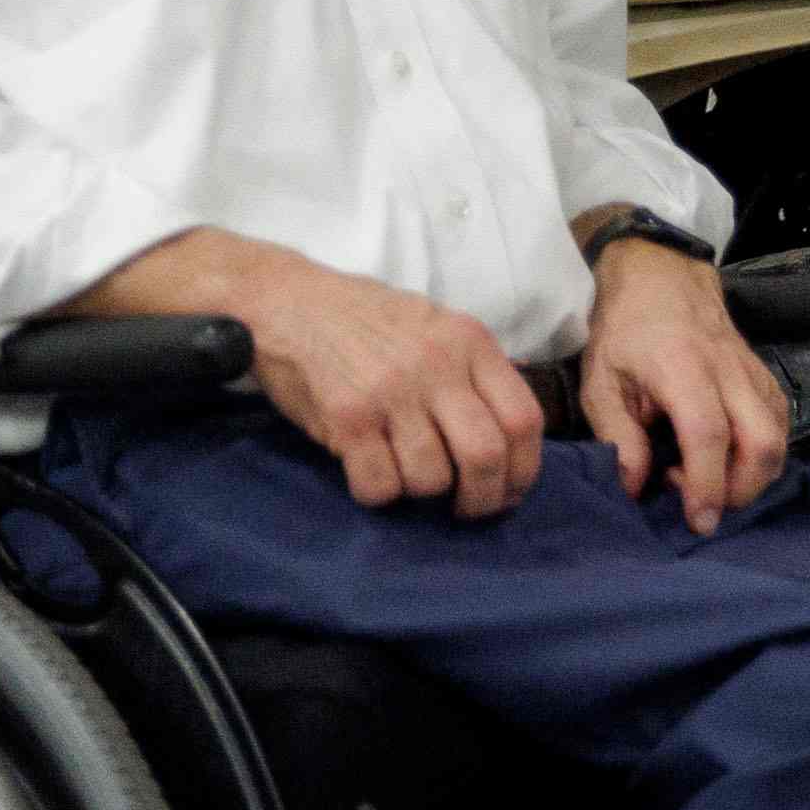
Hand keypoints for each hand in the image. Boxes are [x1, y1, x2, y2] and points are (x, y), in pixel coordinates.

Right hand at [231, 249, 552, 518]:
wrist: (285, 300)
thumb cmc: (362, 319)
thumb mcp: (434, 325)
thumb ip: (472, 371)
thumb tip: (509, 436)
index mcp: (468, 340)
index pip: (523, 418)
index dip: (524, 469)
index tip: (510, 490)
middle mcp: (435, 364)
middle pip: (485, 455)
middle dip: (483, 498)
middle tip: (467, 508)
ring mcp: (390, 391)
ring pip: (431, 477)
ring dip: (422, 491)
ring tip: (405, 474)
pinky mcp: (348, 417)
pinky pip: (380, 485)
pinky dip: (378, 493)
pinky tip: (368, 471)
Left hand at [574, 236, 791, 534]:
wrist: (658, 271)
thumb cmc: (624, 328)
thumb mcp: (600, 380)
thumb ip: (617, 436)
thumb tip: (636, 487)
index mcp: (682, 369)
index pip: (709, 436)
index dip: (708, 485)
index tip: (698, 521)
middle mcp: (727, 372)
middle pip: (763, 443)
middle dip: (743, 491)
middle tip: (704, 502)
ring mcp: (751, 371)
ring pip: (779, 435)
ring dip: (755, 474)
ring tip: (712, 477)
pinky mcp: (763, 373)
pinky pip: (781, 420)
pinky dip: (765, 450)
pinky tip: (732, 455)